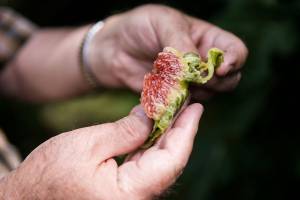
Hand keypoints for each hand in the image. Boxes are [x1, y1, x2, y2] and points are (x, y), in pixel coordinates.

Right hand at [0, 104, 202, 199]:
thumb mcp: (87, 145)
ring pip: (160, 164)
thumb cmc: (48, 175)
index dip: (186, 132)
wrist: (27, 198)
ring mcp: (131, 197)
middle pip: (170, 162)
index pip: (171, 160)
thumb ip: (125, 131)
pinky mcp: (124, 192)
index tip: (196, 108)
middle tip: (189, 105)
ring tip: (176, 112)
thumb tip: (152, 115)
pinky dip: (153, 146)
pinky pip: (146, 167)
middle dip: (180, 131)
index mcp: (129, 194)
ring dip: (168, 137)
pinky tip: (156, 129)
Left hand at [89, 4, 247, 98]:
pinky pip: (185, 105)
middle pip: (228, 79)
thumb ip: (180, 44)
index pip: (236, 51)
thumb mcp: (163, 23)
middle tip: (193, 78)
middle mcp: (203, 62)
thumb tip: (194, 69)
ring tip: (169, 82)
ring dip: (194, 93)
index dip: (234, 60)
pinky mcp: (174, 96)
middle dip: (216, 82)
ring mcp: (190, 81)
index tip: (220, 68)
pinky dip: (178, 103)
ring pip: (208, 95)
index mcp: (207, 39)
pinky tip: (163, 94)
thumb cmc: (140, 26)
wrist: (114, 48)